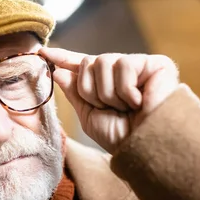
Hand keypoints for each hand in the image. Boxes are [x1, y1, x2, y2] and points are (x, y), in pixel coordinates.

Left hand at [39, 48, 179, 153]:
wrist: (147, 147)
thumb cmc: (122, 137)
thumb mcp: (90, 116)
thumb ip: (75, 93)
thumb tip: (59, 71)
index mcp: (106, 84)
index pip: (82, 66)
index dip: (64, 58)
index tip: (44, 52)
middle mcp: (121, 71)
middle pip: (87, 63)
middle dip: (92, 91)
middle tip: (111, 109)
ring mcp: (138, 65)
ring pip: (102, 63)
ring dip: (108, 93)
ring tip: (128, 107)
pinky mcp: (155, 63)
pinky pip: (123, 66)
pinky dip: (126, 90)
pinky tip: (140, 101)